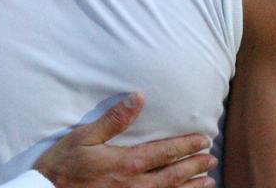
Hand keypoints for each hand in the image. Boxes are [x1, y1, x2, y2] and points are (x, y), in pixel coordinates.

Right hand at [33, 93, 216, 187]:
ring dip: (191, 187)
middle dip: (195, 167)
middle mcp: (136, 185)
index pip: (166, 152)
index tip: (204, 140)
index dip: (187, 146)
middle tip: (212, 160)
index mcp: (127, 163)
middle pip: (174, 175)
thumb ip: (114, 119)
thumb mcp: (84, 136)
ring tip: (208, 182)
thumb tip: (137, 97)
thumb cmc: (64, 165)